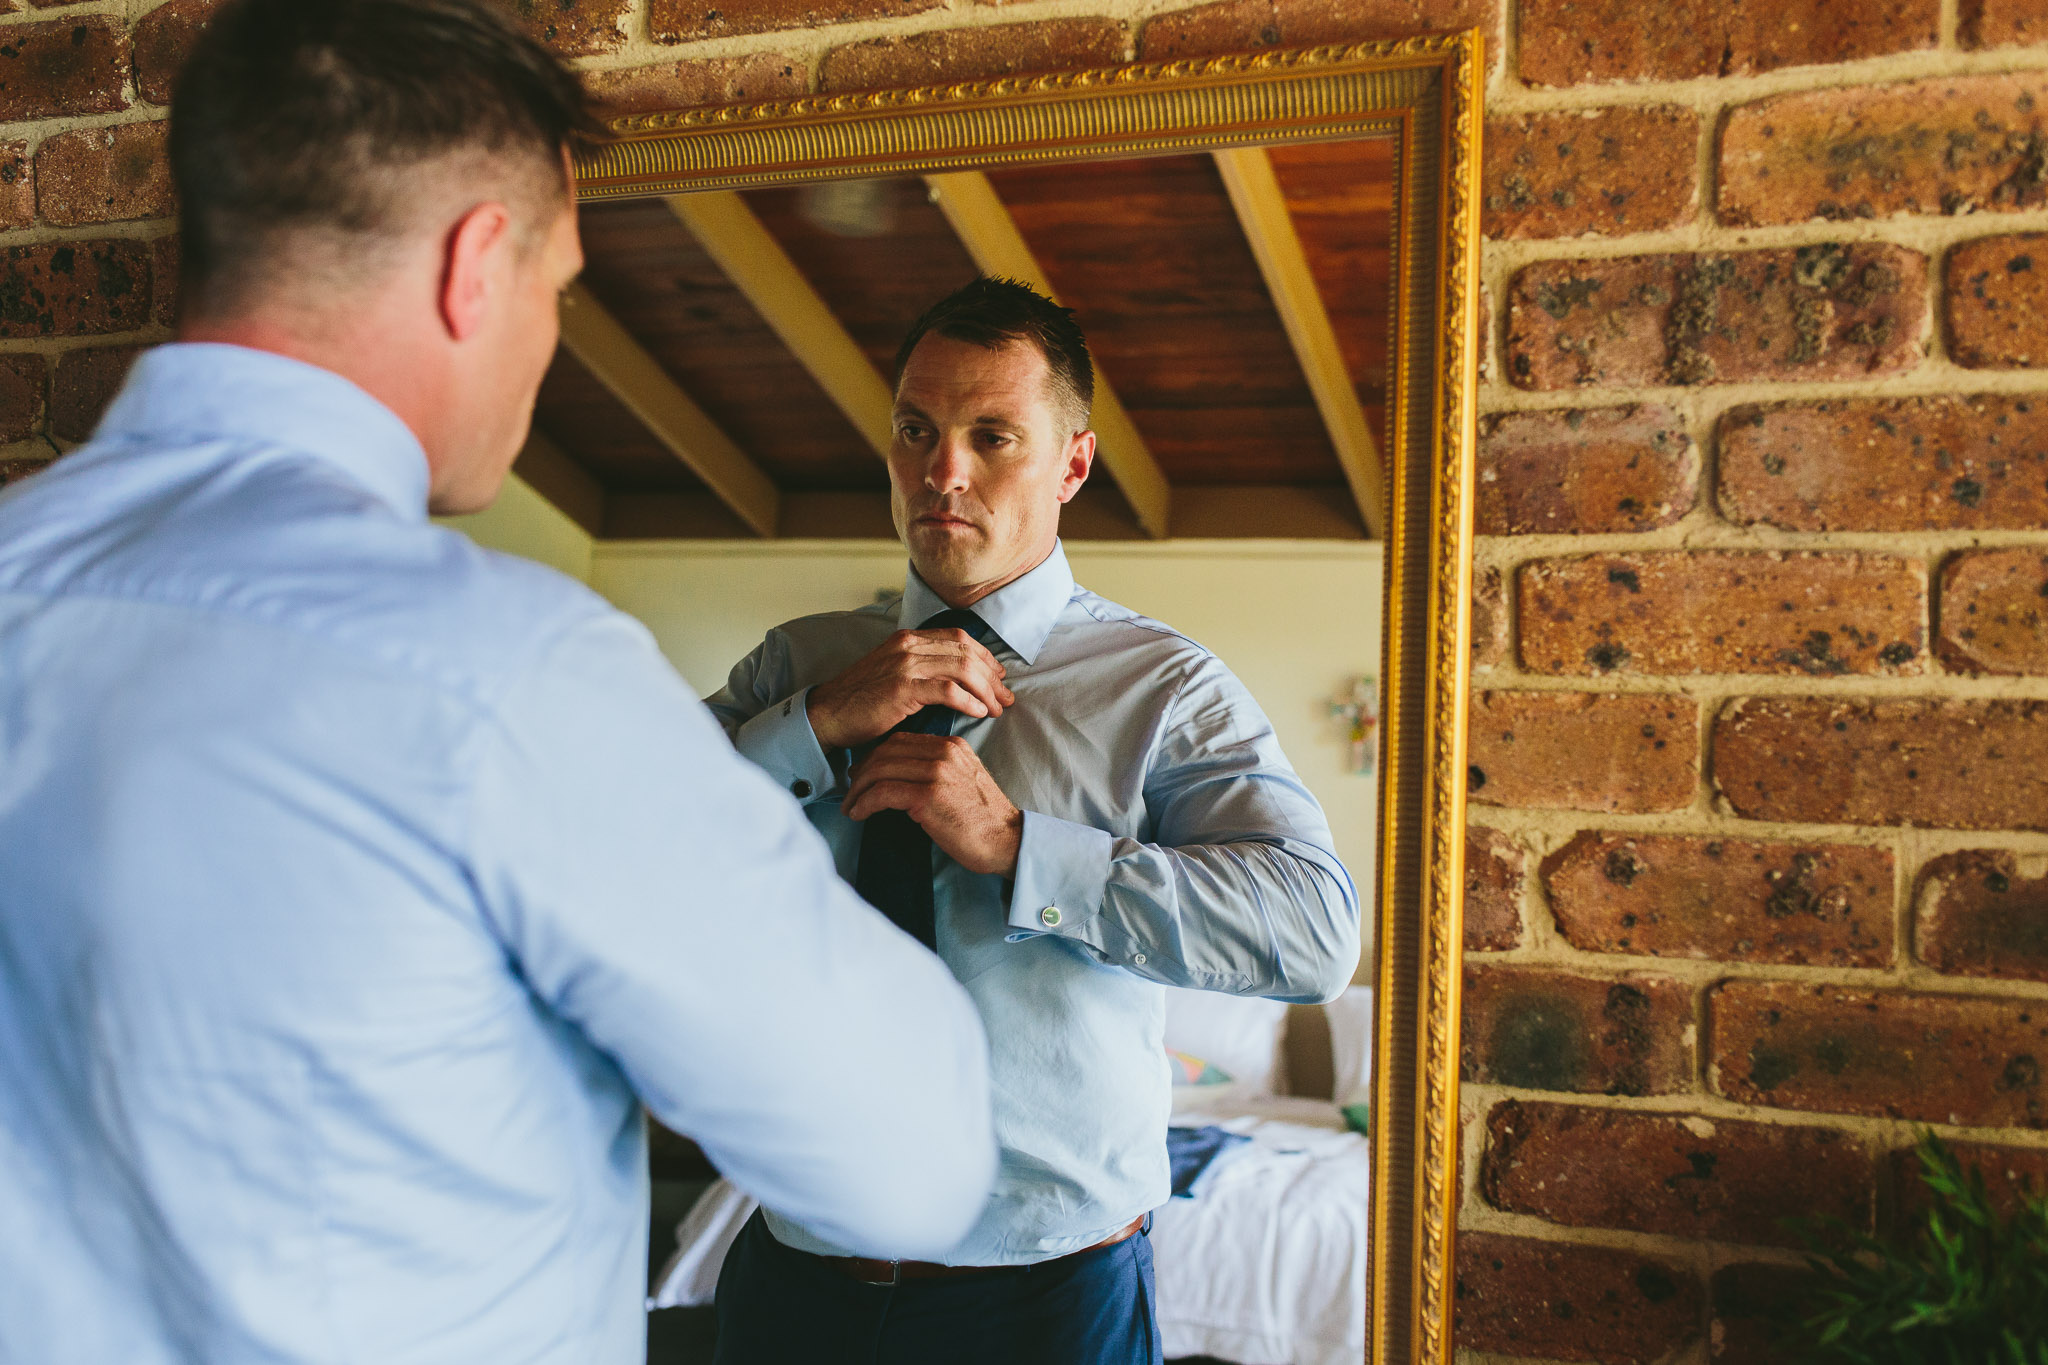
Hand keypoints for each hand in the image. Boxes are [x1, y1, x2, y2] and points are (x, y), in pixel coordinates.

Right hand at [806, 628, 1013, 750]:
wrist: (828, 715)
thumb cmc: (862, 701)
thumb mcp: (893, 674)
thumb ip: (921, 669)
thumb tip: (958, 680)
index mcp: (908, 639)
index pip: (958, 638)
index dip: (984, 656)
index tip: (999, 676)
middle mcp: (908, 646)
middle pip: (966, 652)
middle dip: (992, 676)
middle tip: (1006, 697)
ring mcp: (904, 665)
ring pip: (962, 668)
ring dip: (986, 690)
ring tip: (996, 708)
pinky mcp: (902, 688)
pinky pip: (948, 690)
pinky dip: (969, 701)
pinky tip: (979, 712)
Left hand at [844, 733, 1023, 876]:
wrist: (1005, 840)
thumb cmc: (983, 820)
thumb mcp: (963, 781)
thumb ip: (938, 771)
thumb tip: (902, 779)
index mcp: (952, 746)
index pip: (901, 741)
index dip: (875, 756)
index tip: (862, 774)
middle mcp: (944, 752)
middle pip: (886, 752)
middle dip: (861, 772)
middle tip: (850, 791)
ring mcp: (936, 772)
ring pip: (881, 770)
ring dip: (858, 790)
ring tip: (849, 807)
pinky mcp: (928, 796)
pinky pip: (884, 792)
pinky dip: (865, 803)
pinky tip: (858, 814)